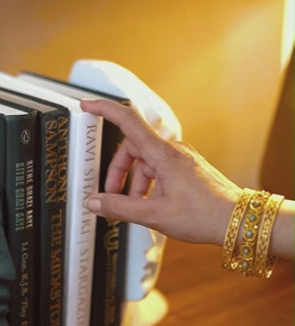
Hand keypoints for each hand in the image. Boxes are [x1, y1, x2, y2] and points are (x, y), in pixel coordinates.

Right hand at [81, 99, 241, 245]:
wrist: (239, 220)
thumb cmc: (204, 215)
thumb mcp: (154, 214)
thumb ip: (119, 207)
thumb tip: (95, 203)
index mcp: (163, 154)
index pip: (128, 121)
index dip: (104, 110)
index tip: (87, 105)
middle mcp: (172, 151)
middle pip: (131, 149)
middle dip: (117, 171)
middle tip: (110, 195)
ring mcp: (180, 158)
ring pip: (145, 161)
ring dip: (133, 182)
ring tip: (134, 206)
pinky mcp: (186, 167)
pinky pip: (158, 168)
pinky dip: (147, 183)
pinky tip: (149, 203)